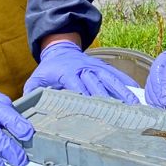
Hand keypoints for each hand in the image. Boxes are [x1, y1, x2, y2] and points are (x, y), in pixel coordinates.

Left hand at [23, 40, 138, 103]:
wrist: (60, 48)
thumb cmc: (49, 69)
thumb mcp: (36, 79)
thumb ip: (31, 93)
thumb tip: (27, 109)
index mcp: (66, 73)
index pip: (76, 86)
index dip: (84, 97)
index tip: (93, 111)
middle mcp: (83, 69)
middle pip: (96, 86)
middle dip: (107, 100)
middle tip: (118, 116)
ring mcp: (95, 67)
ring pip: (110, 80)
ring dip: (122, 93)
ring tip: (133, 106)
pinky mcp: (103, 67)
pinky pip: (116, 75)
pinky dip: (127, 83)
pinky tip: (137, 93)